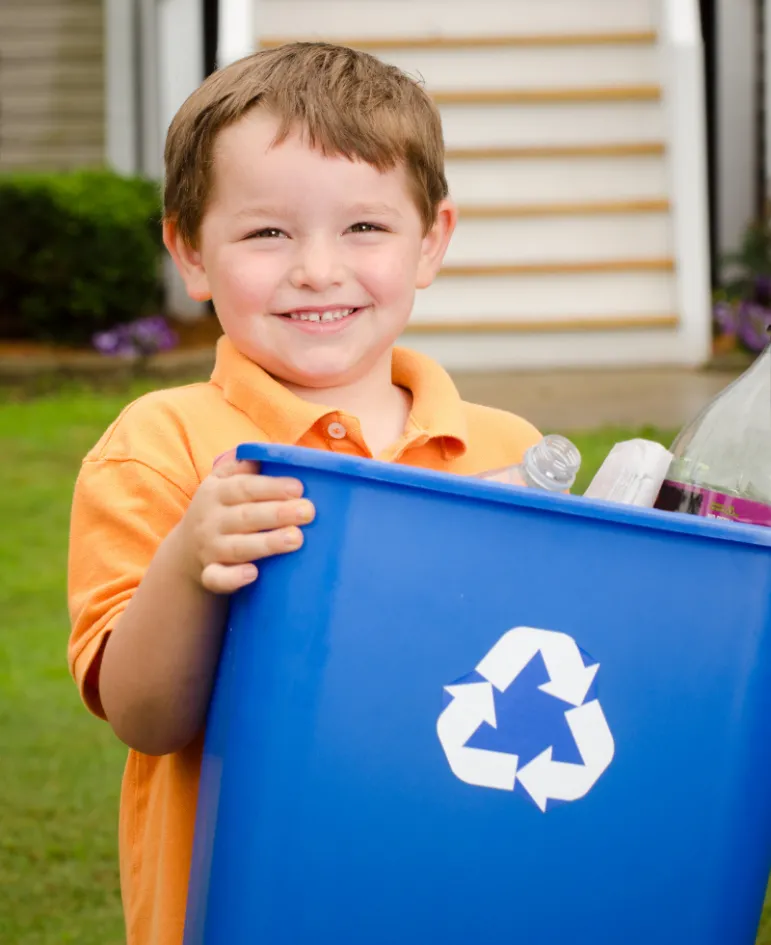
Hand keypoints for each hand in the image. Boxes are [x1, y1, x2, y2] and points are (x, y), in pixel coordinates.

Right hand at [177, 451, 314, 593]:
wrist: (186, 550)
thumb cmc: (222, 508)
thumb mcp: (224, 481)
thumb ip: (245, 465)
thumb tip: (275, 448)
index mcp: (216, 492)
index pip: (244, 488)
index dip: (271, 487)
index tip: (299, 488)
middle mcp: (211, 520)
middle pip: (246, 516)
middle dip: (278, 513)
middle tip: (308, 511)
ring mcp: (210, 549)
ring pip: (238, 547)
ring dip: (267, 543)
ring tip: (296, 539)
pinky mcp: (209, 575)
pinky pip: (217, 578)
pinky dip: (232, 578)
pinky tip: (253, 573)